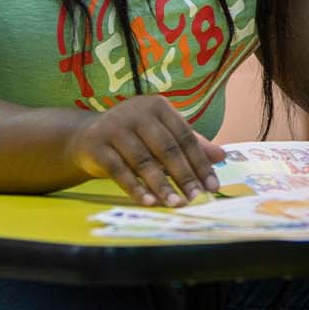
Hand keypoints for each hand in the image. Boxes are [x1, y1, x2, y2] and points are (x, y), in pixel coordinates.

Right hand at [67, 96, 225, 207]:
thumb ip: (190, 145)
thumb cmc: (133, 138)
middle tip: (196, 198)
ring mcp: (114, 127)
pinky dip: (136, 188)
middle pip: (167, 148)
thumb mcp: (161, 136)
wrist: (86, 137)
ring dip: (162, 185)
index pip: (185, 136)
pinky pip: (119, 170)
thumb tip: (222, 156)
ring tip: (176, 204)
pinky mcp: (96, 145)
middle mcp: (136, 112)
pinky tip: (150, 203)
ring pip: (144, 161)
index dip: (201, 162)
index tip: (213, 186)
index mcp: (157, 106)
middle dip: (184, 176)